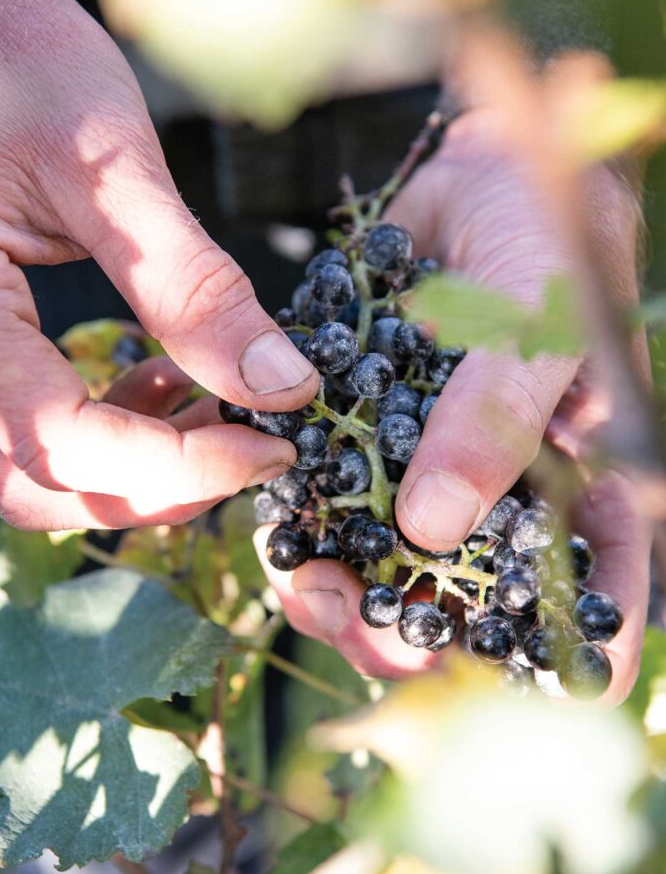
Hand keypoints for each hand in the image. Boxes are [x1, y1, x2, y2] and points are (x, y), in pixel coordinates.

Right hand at [0, 0, 318, 529]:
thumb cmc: (14, 69)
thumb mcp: (110, 167)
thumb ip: (191, 284)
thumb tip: (283, 386)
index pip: (58, 437)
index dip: (173, 466)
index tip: (271, 446)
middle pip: (40, 487)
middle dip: (161, 488)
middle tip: (255, 445)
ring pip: (37, 476)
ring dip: (139, 471)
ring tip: (219, 407)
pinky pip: (37, 435)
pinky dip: (115, 436)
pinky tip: (170, 381)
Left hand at [256, 109, 651, 703]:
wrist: (475, 179)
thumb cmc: (540, 239)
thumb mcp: (535, 320)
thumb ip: (496, 421)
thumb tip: (430, 533)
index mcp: (580, 488)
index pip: (592, 602)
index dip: (566, 664)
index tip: (518, 694)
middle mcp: (505, 502)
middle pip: (471, 611)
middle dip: (414, 638)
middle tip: (363, 627)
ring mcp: (433, 482)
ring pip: (393, 580)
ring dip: (348, 601)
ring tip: (306, 584)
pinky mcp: (370, 451)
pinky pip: (335, 517)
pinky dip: (307, 538)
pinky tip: (282, 537)